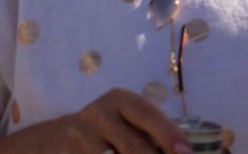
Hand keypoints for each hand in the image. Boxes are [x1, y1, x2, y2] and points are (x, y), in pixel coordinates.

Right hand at [53, 88, 188, 153]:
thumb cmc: (112, 129)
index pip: (148, 115)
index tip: (186, 152)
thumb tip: (181, 152)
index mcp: (119, 99)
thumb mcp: (129, 121)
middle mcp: (97, 114)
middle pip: (133, 146)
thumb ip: (152, 133)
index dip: (169, 134)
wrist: (61, 137)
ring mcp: (79, 138)